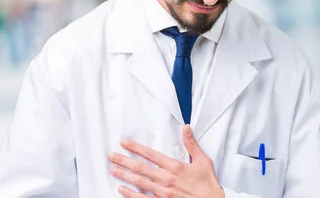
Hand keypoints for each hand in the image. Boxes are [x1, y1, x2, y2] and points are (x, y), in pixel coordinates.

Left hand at [109, 125, 224, 197]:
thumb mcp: (203, 161)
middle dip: (124, 160)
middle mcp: (166, 179)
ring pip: (138, 182)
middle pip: (140, 167)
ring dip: (124, 175)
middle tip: (112, 156)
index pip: (150, 154)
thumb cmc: (207, 184)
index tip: (125, 143)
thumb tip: (186, 129)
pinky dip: (130, 194)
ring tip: (113, 169)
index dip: (136, 148)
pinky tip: (122, 190)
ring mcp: (162, 192)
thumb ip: (192, 144)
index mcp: (174, 166)